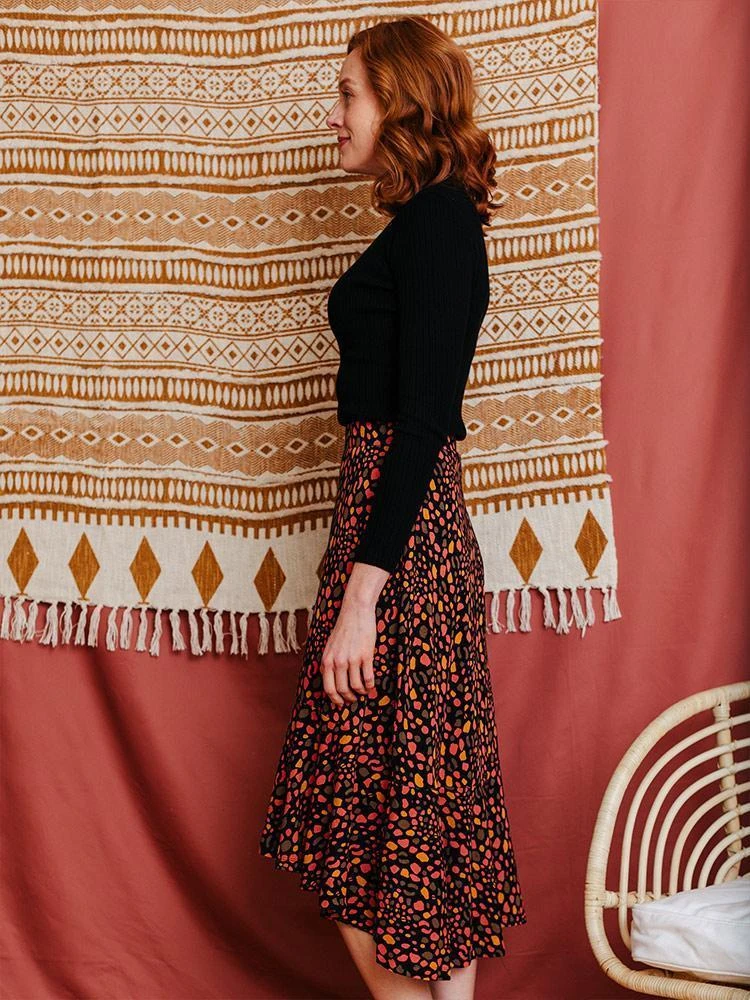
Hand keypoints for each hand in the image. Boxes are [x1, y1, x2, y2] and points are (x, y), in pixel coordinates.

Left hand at [319, 587, 380, 707]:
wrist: (355, 612)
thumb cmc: (343, 629)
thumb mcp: (329, 647)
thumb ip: (329, 663)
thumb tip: (331, 681)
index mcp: (326, 660)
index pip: (328, 688)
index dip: (335, 699)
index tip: (341, 703)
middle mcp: (337, 662)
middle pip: (343, 690)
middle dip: (349, 698)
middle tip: (353, 699)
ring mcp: (352, 659)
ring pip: (356, 686)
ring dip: (361, 692)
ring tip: (363, 691)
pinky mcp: (365, 656)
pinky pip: (368, 678)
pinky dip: (370, 685)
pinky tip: (371, 684)